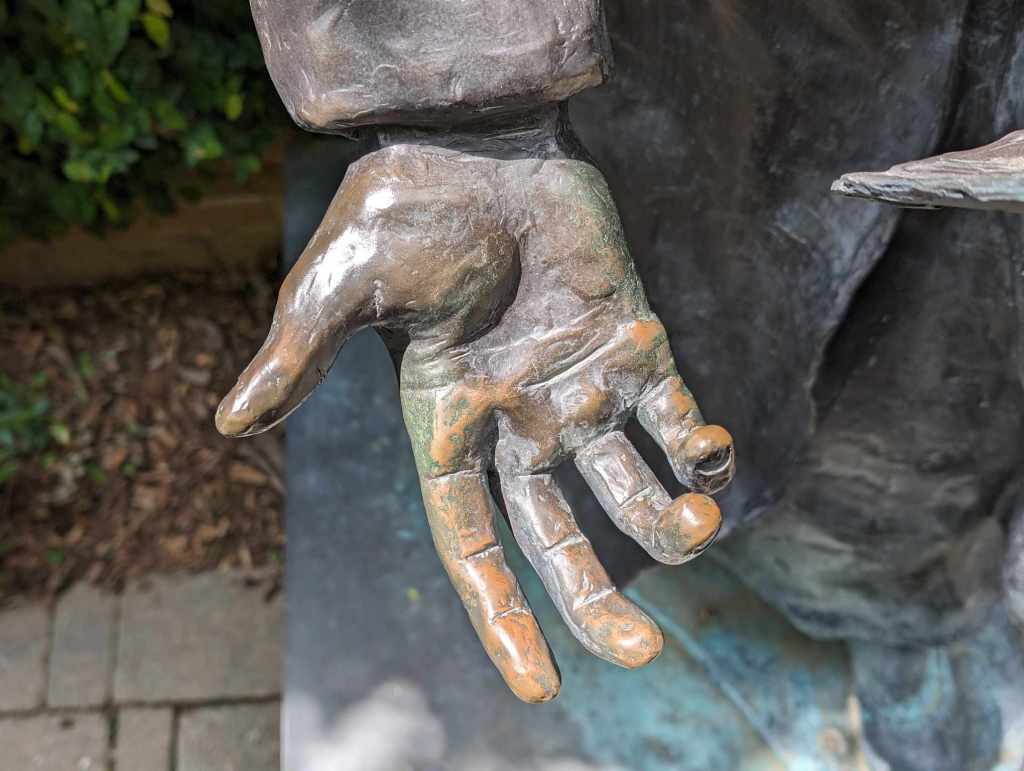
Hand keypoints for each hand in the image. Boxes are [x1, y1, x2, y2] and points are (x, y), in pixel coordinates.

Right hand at [216, 143, 734, 701]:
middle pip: (557, 537)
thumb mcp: (336, 288)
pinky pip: (673, 413)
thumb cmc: (396, 212)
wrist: (472, 142)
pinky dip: (698, 443)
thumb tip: (228, 423)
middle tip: (642, 653)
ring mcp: (578, 388)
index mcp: (448, 429)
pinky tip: (710, 454)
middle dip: (596, 600)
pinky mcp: (632, 343)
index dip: (502, 615)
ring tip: (694, 527)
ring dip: (668, 518)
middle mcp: (517, 425)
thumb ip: (298, 358)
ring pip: (628, 485)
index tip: (542, 687)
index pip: (473, 544)